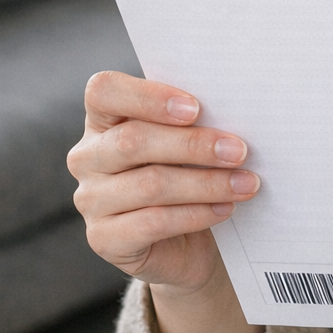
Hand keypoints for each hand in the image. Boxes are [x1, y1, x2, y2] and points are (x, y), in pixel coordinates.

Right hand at [68, 70, 259, 293]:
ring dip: (206, 183)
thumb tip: (231, 110)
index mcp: (103, 119)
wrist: (188, 241)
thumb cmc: (189, 174)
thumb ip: (193, 122)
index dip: (147, 97)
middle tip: (239, 150)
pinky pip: (153, 222)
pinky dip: (196, 214)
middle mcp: (87, 157)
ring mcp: (91, 200)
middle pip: (132, 140)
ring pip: (150, 184)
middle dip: (193, 145)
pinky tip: (225, 208)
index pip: (104, 91)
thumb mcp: (187, 141)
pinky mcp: (103, 238)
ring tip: (245, 183)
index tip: (196, 108)